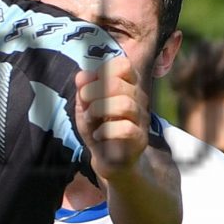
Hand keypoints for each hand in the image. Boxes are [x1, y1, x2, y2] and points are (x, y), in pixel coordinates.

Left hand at [75, 55, 149, 178]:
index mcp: (127, 86)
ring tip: (90, 119)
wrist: (109, 159)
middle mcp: (138, 99)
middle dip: (93, 92)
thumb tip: (81, 75)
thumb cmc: (98, 127)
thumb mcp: (85, 106)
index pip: (123, 65)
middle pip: (117, 84)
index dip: (102, 71)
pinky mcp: (139, 139)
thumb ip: (83, 89)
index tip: (90, 86)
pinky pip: (126, 128)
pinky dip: (106, 130)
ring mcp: (141, 119)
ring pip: (125, 104)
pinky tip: (98, 135)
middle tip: (85, 104)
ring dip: (98, 110)